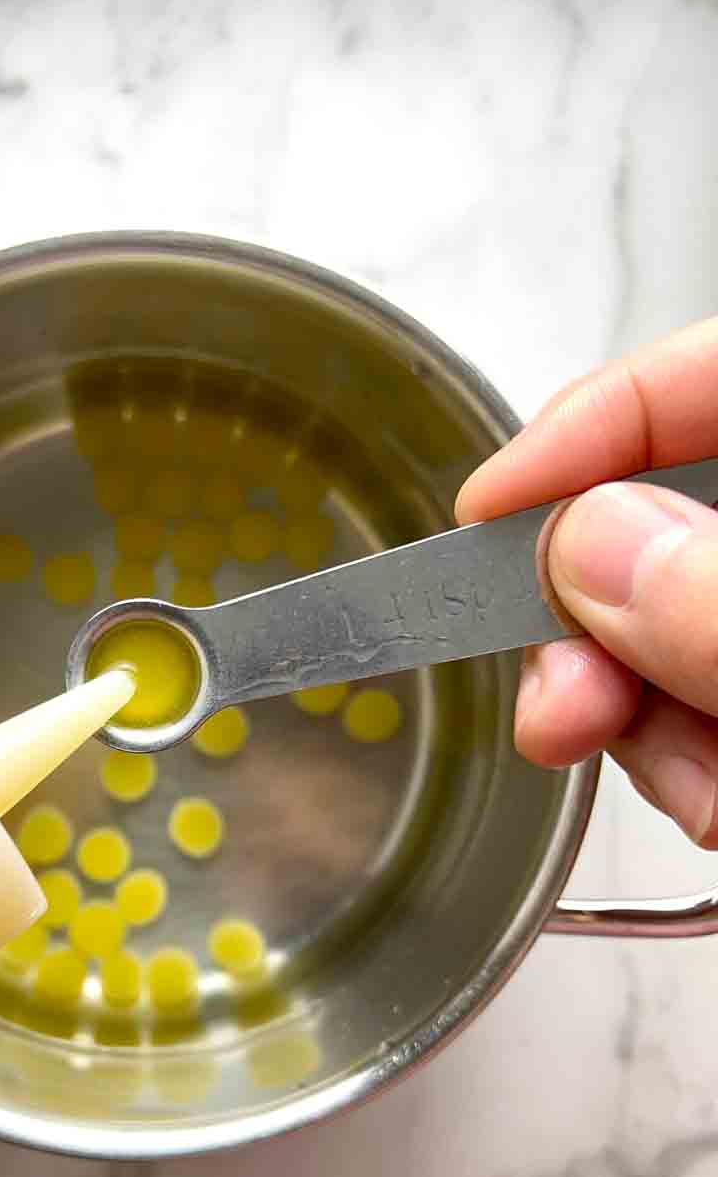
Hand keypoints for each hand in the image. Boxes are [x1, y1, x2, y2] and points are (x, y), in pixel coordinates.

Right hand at [457, 316, 717, 848]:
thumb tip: (586, 546)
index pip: (705, 377)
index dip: (587, 429)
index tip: (482, 515)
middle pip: (663, 521)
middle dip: (596, 626)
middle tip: (559, 711)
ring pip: (669, 631)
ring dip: (644, 724)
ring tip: (705, 799)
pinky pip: (703, 708)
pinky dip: (694, 766)